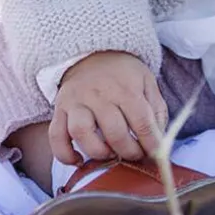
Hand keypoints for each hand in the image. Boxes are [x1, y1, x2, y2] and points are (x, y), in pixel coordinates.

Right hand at [49, 51, 167, 165]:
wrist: (93, 53)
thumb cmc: (124, 74)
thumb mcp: (147, 82)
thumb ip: (156, 110)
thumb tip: (159, 142)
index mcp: (126, 88)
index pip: (142, 122)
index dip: (151, 143)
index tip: (155, 155)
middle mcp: (100, 94)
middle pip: (114, 131)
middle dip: (128, 151)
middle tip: (134, 155)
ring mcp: (77, 102)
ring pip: (82, 133)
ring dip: (98, 152)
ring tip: (110, 154)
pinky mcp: (59, 110)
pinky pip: (56, 136)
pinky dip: (64, 154)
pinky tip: (79, 160)